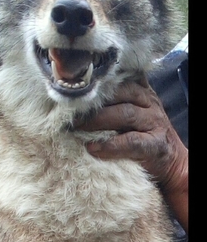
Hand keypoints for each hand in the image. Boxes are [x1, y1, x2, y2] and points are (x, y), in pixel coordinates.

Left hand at [79, 77, 187, 229]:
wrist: (173, 162)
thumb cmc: (143, 136)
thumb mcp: (132, 112)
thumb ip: (113, 102)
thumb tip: (77, 98)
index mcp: (142, 91)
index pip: (119, 79)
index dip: (97, 84)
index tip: (73, 90)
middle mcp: (149, 102)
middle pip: (120, 94)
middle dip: (93, 103)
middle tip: (68, 112)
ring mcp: (154, 122)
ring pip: (125, 114)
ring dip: (98, 121)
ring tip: (76, 128)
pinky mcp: (155, 144)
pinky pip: (131, 141)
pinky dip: (110, 145)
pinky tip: (93, 148)